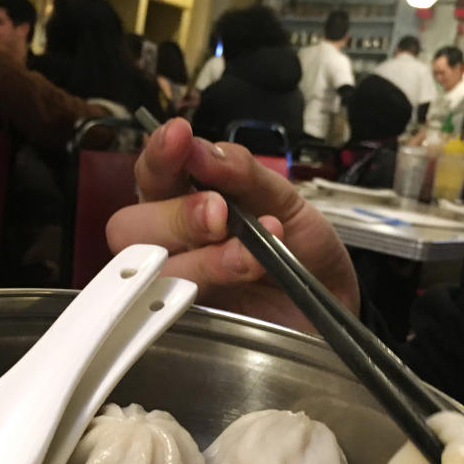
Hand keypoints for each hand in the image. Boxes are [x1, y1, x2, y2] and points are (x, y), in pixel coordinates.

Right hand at [107, 118, 359, 332]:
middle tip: (218, 211)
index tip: (178, 136)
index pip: (152, 176)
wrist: (334, 307)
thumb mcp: (284, 200)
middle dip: (174, 215)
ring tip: (253, 251)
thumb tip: (200, 150)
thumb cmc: (303, 252)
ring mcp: (178, 289)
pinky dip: (216, 283)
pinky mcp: (191, 327)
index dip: (157, 157)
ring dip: (205, 256)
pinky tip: (251, 270)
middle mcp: (172, 245)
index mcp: (185, 202)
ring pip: (156, 271)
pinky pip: (179, 310)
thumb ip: (242, 173)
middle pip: (129, 229)